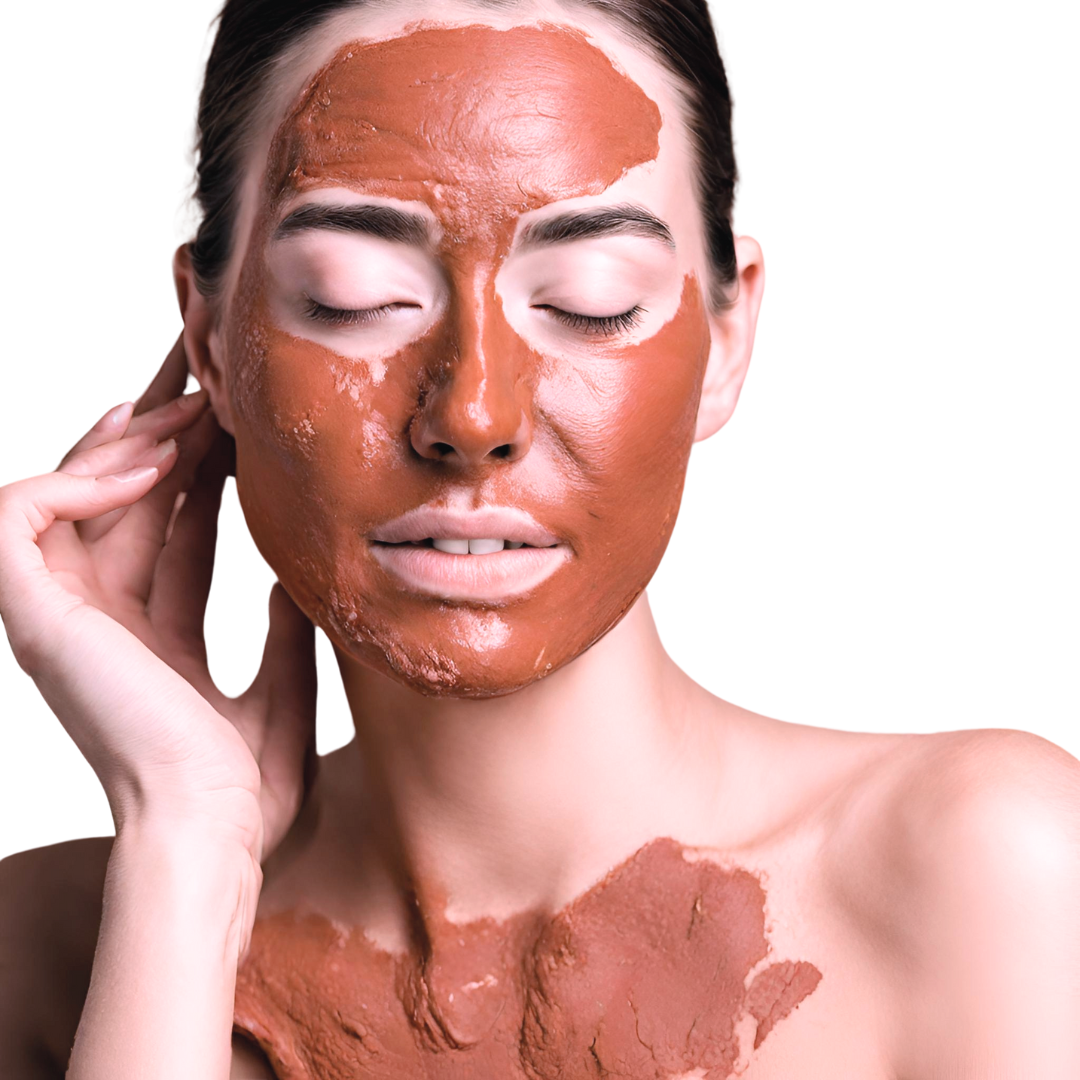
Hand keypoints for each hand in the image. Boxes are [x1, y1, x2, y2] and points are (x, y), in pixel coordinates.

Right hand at [0, 336, 316, 860]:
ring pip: (73, 492)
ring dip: (131, 441)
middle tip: (206, 365)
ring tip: (195, 404)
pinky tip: (147, 464)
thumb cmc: (244, 789)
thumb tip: (297, 576)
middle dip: (164, 427)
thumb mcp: (277, 687)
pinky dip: (74, 480)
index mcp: (147, 634)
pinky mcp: (35, 616)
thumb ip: (280, 627)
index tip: (235, 415)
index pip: (168, 526)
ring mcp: (61, 614)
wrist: (212, 838)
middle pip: (122, 497)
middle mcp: (98, 616)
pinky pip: (22, 518)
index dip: (197, 467)